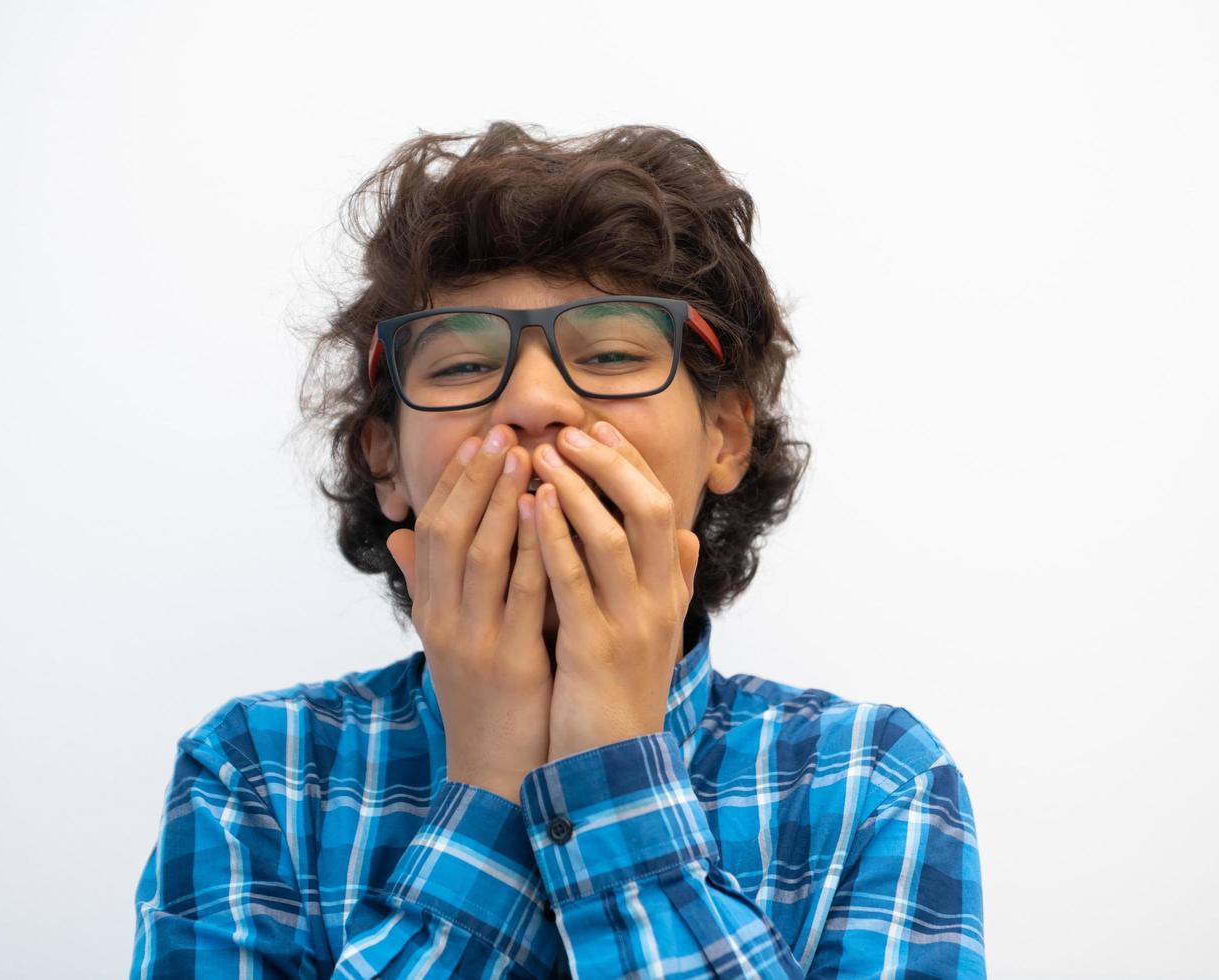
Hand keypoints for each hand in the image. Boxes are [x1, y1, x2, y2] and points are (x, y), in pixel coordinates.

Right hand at [385, 425, 551, 803]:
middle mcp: (445, 621)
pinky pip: (523, 595)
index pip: (435, 532)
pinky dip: (534, 549)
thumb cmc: (483, 698)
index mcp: (432, 612)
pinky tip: (549, 516)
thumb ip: (429, 585)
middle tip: (502, 433)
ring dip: (504, 502)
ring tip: (528, 457)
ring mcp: (476, 641)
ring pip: (484, 557)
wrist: (496, 772)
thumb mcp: (448, 639)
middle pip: (453, 534)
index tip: (478, 441)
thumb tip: (400, 536)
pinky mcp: (511, 662)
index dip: (454, 484)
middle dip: (477, 479)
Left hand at [529, 421, 701, 763]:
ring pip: (613, 540)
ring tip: (541, 456)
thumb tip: (688, 537)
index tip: (595, 428)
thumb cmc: (623, 695)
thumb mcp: (656, 635)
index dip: (629, 464)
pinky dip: (553, 540)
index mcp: (668, 593)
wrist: (615, 769)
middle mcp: (658, 603)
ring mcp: (630, 626)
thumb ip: (672, 584)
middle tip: (569, 431)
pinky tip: (530, 509)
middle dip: (610, 464)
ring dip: (578, 491)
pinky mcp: (595, 651)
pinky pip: (574, 584)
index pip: (660, 508)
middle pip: (650, 511)